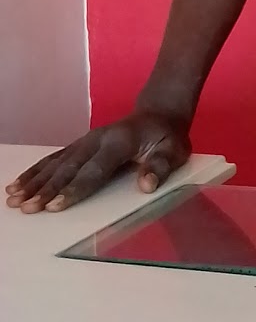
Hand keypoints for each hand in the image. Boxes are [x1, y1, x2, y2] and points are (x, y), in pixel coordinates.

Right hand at [4, 111, 191, 213]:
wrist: (158, 113)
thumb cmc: (166, 136)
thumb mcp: (174, 150)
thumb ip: (160, 166)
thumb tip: (146, 186)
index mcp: (118, 142)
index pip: (93, 170)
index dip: (73, 189)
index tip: (54, 206)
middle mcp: (96, 139)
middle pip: (67, 168)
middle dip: (45, 190)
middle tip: (26, 208)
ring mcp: (85, 140)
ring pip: (55, 163)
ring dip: (34, 181)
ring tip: (13, 198)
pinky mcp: (79, 145)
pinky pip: (53, 159)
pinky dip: (35, 171)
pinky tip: (19, 183)